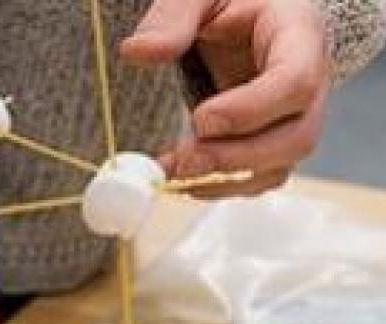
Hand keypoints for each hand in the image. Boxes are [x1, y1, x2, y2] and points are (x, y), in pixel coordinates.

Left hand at [121, 0, 329, 197]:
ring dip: (224, 179)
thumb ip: (173, 16)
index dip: (251, 110)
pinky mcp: (272, 141)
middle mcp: (309, 83)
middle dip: (236, 158)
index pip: (295, 82)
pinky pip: (259, 177)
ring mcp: (294, 118)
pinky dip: (221, 185)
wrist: (248, 13)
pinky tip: (183, 180)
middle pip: (296, 137)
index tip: (201, 119)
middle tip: (184, 162)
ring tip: (174, 173)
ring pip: (278, 167)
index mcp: (298, 36)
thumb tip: (137, 51)